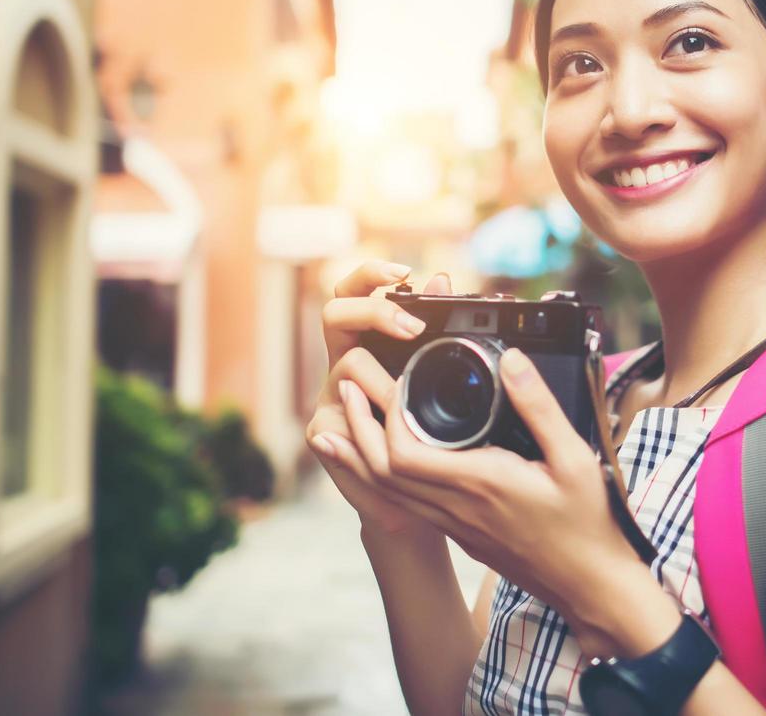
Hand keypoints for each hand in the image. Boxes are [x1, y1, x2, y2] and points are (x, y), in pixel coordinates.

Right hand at [305, 261, 449, 537]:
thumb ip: (436, 327)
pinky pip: (341, 422)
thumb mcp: (437, 375)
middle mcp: (343, 359)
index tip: (406, 273)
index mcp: (369, 338)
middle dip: (374, 311)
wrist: (415, 492)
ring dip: (384, 383)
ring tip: (410, 401)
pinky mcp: (322, 431)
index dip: (371, 274)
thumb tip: (442, 278)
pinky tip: (388, 438)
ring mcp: (331, 395)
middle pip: (336, 312)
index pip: (354, 289)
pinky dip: (370, 429)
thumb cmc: (429, 427)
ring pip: (348, 365)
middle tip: (412, 328)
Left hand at [326, 343, 650, 633]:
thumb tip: (511, 360)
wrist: (588, 585)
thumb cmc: (585, 523)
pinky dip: (383, 477)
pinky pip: (407, 504)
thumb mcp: (574, 457)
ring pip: (388, 493)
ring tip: (343, 420)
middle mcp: (456, 508)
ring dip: (360, 455)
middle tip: (347, 388)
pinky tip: (382, 460)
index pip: (402, 456)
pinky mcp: (461, 534)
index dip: (383, 419)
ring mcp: (455, 525)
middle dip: (356, 428)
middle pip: (380, 473)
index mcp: (479, 484)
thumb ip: (539, 407)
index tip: (388, 382)